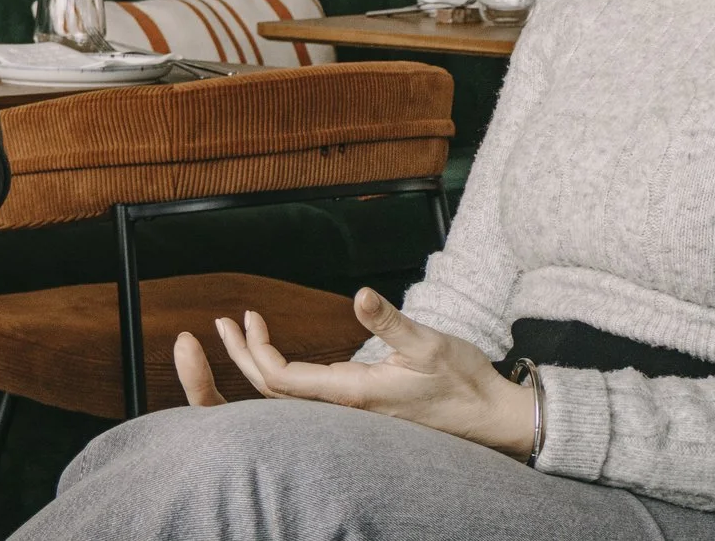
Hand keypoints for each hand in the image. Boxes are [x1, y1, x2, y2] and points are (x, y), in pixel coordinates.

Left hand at [174, 289, 537, 459]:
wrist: (493, 421)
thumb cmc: (464, 383)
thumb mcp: (430, 344)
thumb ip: (391, 322)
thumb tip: (360, 295)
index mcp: (354, 395)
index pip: (284, 379)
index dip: (256, 351)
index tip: (244, 318)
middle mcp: (347, 410)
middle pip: (275, 393)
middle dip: (242, 359)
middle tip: (222, 325)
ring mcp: (353, 414)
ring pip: (290, 399)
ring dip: (261, 366)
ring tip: (244, 332)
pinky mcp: (363, 409)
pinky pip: (310, 399)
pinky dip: (285, 374)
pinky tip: (285, 355)